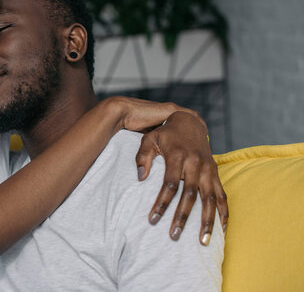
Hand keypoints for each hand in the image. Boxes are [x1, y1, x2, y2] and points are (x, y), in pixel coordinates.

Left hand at [134, 111, 227, 245]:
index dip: (162, 202)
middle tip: (174, 235)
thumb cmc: (165, 133)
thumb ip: (143, 156)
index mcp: (178, 155)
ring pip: (209, 198)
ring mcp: (208, 168)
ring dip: (207, 221)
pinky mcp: (215, 172)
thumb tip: (141, 178)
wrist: (190, 122)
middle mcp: (195, 163)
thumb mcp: (149, 139)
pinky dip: (223, 212)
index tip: (153, 219)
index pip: (170, 184)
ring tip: (203, 241)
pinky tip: (222, 229)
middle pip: (190, 195)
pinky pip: (222, 194)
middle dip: (182, 217)